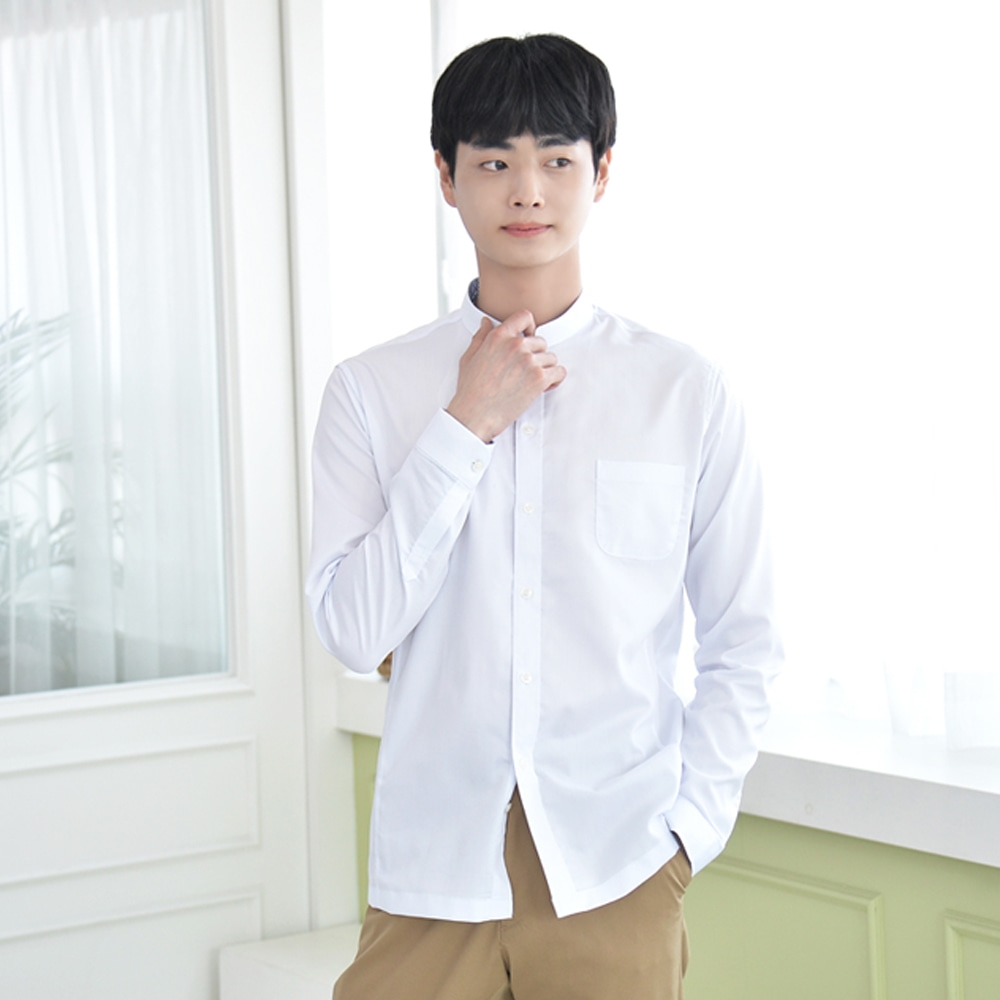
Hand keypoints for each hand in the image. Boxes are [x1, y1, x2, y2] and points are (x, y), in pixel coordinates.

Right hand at [446, 311, 566, 442]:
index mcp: (499, 337)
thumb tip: (486, 323)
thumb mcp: (469, 358)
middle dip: (536, 355)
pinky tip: (544, 387)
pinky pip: (559, 372)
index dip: (529, 327)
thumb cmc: (470, 390)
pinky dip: (555, 380)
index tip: (528, 337)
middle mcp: (516, 345)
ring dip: (545, 369)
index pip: (524, 316)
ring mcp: (529, 361)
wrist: (474, 415)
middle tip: (526, 371)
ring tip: (532, 382)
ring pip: (551, 358)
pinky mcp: (539, 379)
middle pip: (541, 341)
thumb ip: (480, 337)